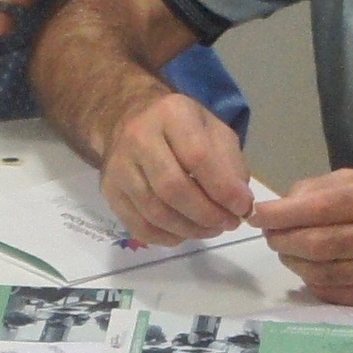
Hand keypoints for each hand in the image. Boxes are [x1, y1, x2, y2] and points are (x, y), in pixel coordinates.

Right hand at [101, 89, 256, 245]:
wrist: (129, 120)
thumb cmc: (181, 127)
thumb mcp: (214, 129)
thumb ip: (231, 163)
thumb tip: (240, 204)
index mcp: (171, 115)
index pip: (198, 158)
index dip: (223, 189)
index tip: (243, 207)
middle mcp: (138, 138)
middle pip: (173, 189)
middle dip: (207, 214)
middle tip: (229, 223)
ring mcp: (119, 167)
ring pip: (155, 212)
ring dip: (190, 230)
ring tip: (212, 229)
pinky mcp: (110, 191)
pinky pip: (139, 226)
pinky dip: (167, 238)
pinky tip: (185, 233)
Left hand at [250, 169, 352, 306]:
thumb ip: (321, 187)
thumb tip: (279, 206)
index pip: (319, 207)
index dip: (281, 213)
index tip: (256, 214)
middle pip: (313, 243)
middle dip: (281, 239)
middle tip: (270, 234)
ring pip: (317, 270)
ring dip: (292, 260)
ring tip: (287, 249)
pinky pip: (329, 290)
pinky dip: (310, 279)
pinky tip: (309, 267)